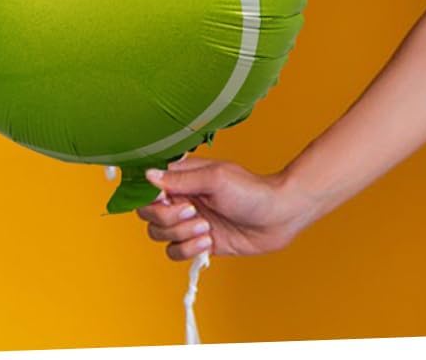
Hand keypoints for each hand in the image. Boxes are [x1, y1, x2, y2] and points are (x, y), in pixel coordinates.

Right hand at [136, 157, 307, 259]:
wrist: (278, 216)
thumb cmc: (251, 190)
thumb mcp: (216, 178)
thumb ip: (181, 179)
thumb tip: (148, 174)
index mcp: (184, 177)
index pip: (148, 189)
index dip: (152, 199)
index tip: (169, 200)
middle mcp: (183, 199)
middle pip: (149, 215)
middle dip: (168, 219)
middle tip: (192, 212)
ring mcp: (190, 222)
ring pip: (160, 235)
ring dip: (180, 235)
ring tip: (206, 228)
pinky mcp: (199, 243)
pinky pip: (176, 252)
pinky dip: (189, 249)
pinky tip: (209, 241)